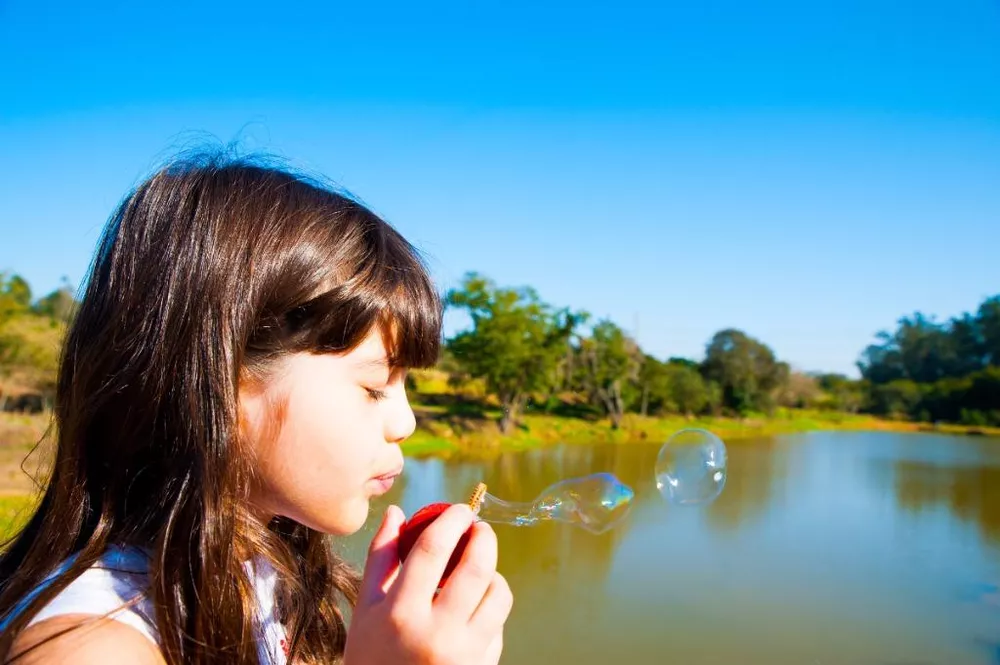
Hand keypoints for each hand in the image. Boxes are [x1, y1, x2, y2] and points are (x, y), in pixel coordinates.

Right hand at [344, 503, 512, 664]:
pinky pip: (499, 624)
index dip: (451, 520)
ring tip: (478, 568)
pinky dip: (491, 607)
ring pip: (498, 595)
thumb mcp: (366, 610)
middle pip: (475, 567)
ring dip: (493, 572)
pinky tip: (474, 606)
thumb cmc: (371, 657)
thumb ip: (381, 557)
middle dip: (483, 537)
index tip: (460, 508)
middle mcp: (436, 633)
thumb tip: (397, 512)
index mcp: (400, 614)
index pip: (432, 550)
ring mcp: (464, 654)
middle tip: (478, 527)